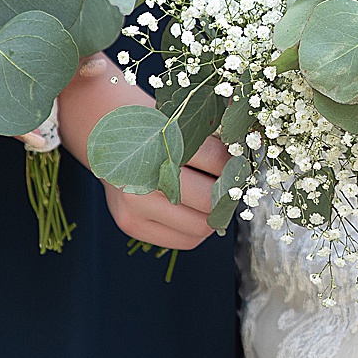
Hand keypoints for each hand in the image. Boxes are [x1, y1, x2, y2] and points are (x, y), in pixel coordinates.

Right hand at [59, 58, 224, 251]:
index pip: (216, 161)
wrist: (101, 127)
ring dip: (214, 214)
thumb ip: (214, 134)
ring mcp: (133, 205)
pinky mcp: (130, 224)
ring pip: (200, 227)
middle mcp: (142, 177)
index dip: (235, 163)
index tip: (240, 160)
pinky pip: (184, 240)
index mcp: (156, 142)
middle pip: (210, 200)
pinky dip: (197, 228)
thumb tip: (255, 144)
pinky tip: (193, 210)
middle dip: (228, 192)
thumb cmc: (149, 121)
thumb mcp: (180, 116)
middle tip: (232, 183)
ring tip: (213, 196)